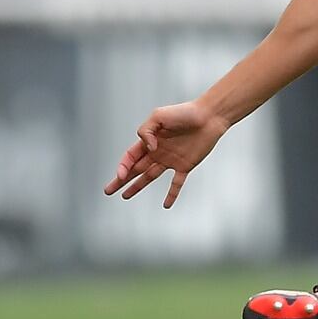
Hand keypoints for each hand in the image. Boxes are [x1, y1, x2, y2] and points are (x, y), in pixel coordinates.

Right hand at [103, 99, 228, 207]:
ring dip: (137, 187)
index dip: (123, 167)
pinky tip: (166, 205)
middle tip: (108, 190)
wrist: (209, 116)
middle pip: (135, 169)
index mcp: (150, 140)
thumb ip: (147, 131)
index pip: (130, 157)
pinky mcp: (185, 166)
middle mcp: (158, 152)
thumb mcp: (158, 116)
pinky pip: (177, 183)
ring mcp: (171, 160)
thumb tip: (149, 149)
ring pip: (150, 177)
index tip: (120, 176)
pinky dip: (172, 194)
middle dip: (121, 180)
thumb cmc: (184, 113)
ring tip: (125, 196)